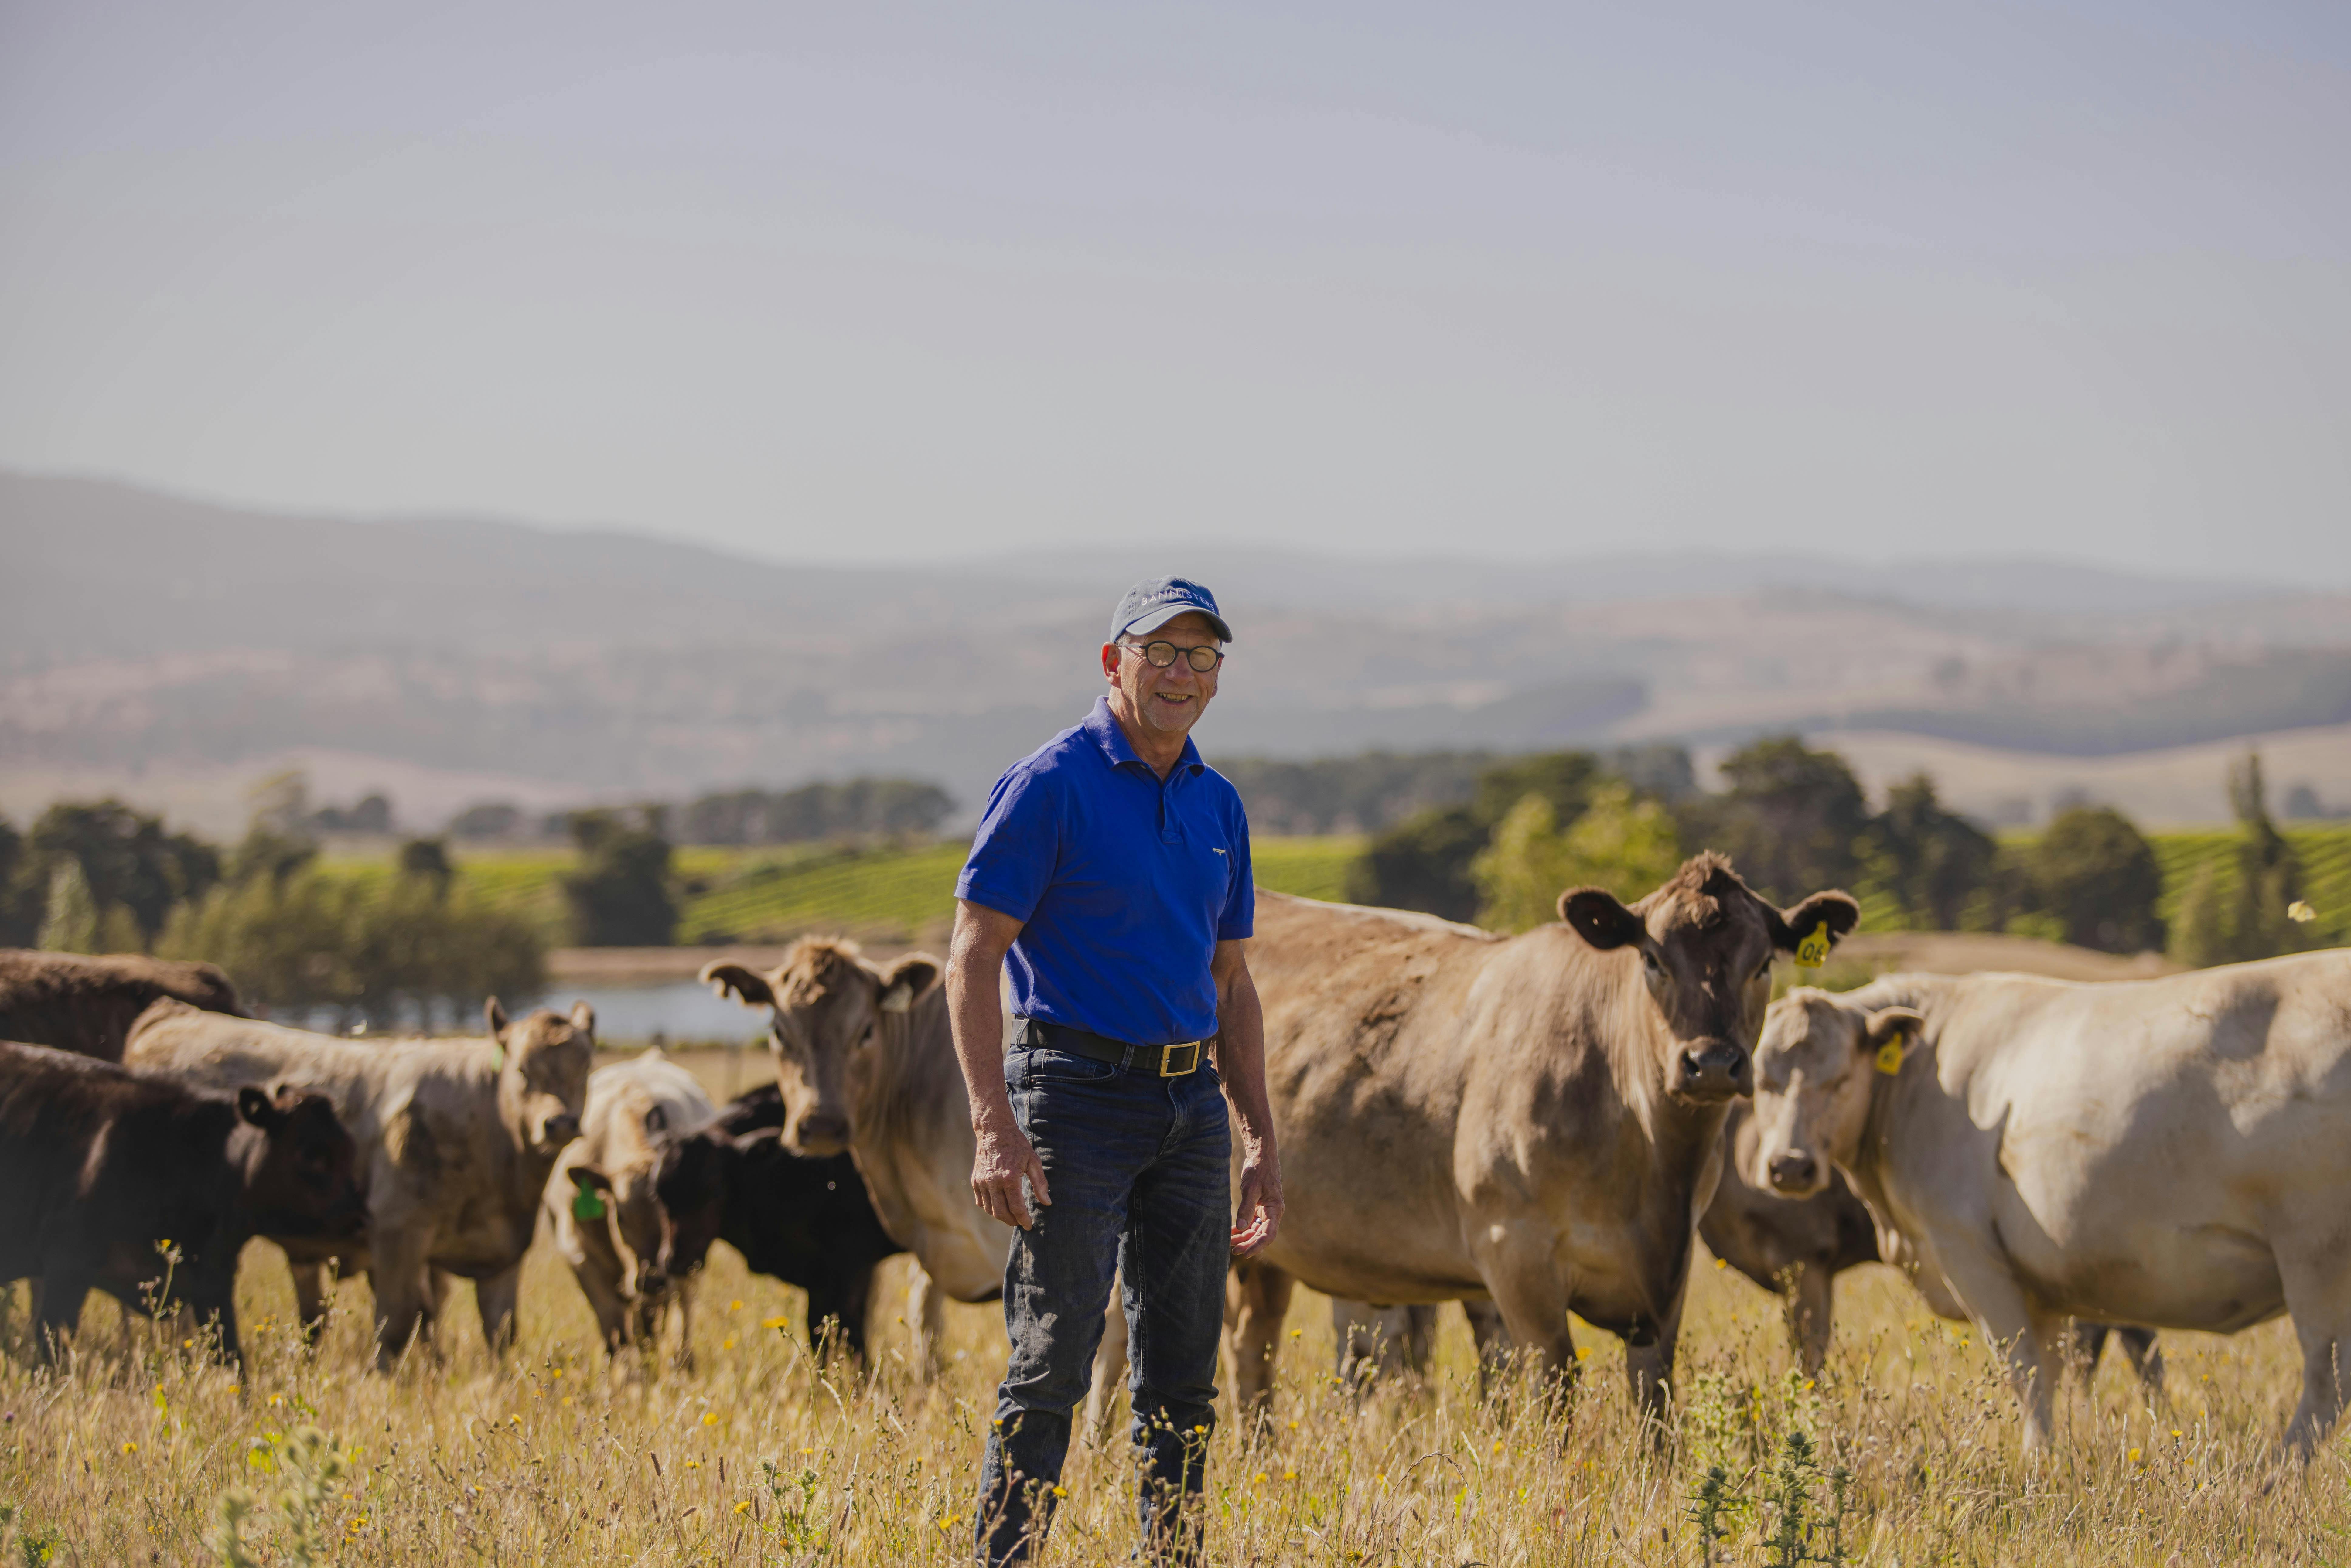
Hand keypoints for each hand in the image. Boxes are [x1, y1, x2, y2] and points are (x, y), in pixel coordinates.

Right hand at [971, 1112, 1050, 1228]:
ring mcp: (982, 1182)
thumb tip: (1047, 1203)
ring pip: (990, 1209)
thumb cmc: (1017, 1145)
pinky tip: (999, 1205)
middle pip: (1001, 1213)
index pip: (1017, 1208)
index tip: (1029, 1226)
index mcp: (1009, 1178)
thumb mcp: (1033, 1161)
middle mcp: (993, 1182)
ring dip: (1001, 1216)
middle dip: (1012, 1221)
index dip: (1024, 1220)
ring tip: (1011, 1215)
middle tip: (1020, 1222)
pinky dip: (990, 1207)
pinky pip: (981, 1202)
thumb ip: (1040, 1184)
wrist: (994, 1131)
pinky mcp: (975, 1180)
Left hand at [1229, 1149, 1282, 1257]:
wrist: (1261, 1156)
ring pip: (1255, 1230)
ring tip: (1229, 1243)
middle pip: (1261, 1235)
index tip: (1246, 1254)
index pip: (1268, 1234)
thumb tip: (1240, 1228)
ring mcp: (1265, 1211)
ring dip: (1244, 1237)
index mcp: (1275, 1209)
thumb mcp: (1251, 1188)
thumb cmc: (1259, 1170)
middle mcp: (1272, 1213)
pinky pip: (1251, 1222)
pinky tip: (1231, 1232)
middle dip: (1248, 1244)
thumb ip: (1246, 1208)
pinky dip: (1241, 1228)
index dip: (1257, 1246)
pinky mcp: (1258, 1207)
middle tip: (1234, 1251)